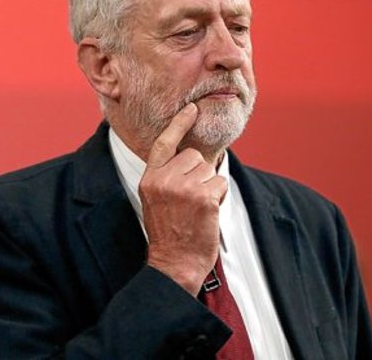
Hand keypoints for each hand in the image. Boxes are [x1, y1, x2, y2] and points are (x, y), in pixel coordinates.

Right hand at [139, 103, 226, 294]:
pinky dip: (220, 196)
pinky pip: (221, 183)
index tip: (192, 108)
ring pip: (210, 170)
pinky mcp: (203, 197)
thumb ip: (168, 178)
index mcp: (150, 179)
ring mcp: (184, 188)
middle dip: (200, 174)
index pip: (165, 144)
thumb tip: (193, 158)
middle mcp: (164, 180)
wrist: (174, 264)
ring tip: (198, 209)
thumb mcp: (156, 201)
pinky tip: (208, 213)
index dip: (179, 124)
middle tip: (192, 200)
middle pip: (195, 157)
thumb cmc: (169, 234)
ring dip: (210, 187)